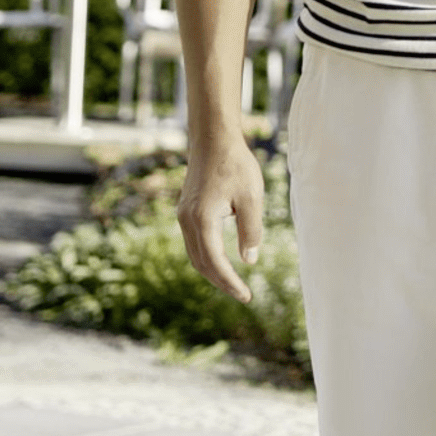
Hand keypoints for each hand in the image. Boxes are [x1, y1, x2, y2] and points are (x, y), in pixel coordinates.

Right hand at [177, 136, 264, 303]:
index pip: (215, 262)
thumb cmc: (236, 165)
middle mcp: (187, 221)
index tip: (247, 296)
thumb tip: (249, 261)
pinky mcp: (186, 210)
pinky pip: (194, 242)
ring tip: (234, 283)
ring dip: (213, 271)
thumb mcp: (252, 197)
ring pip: (195, 254)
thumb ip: (250, 230)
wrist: (213, 139)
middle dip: (221, 282)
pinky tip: (222, 260)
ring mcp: (183, 216)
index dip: (230, 282)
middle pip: (201, 263)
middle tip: (243, 295)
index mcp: (203, 219)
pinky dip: (207, 257)